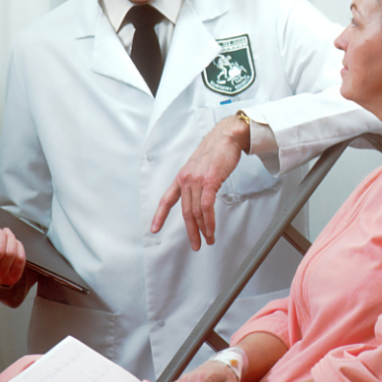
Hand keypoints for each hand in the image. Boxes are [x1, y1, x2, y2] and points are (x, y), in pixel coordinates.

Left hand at [150, 115, 249, 250]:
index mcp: (181, 177)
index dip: (159, 216)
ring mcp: (196, 180)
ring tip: (208, 239)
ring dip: (203, 229)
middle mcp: (186, 179)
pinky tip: (211, 229)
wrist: (226, 137)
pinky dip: (209, 221)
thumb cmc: (215, 151)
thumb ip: (196, 182)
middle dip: (191, 231)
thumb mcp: (199, 167)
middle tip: (195, 245)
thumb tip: (198, 197)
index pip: (167, 199)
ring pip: (196, 212)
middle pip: (185, 212)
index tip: (154, 229)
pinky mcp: (209, 181)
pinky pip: (206, 207)